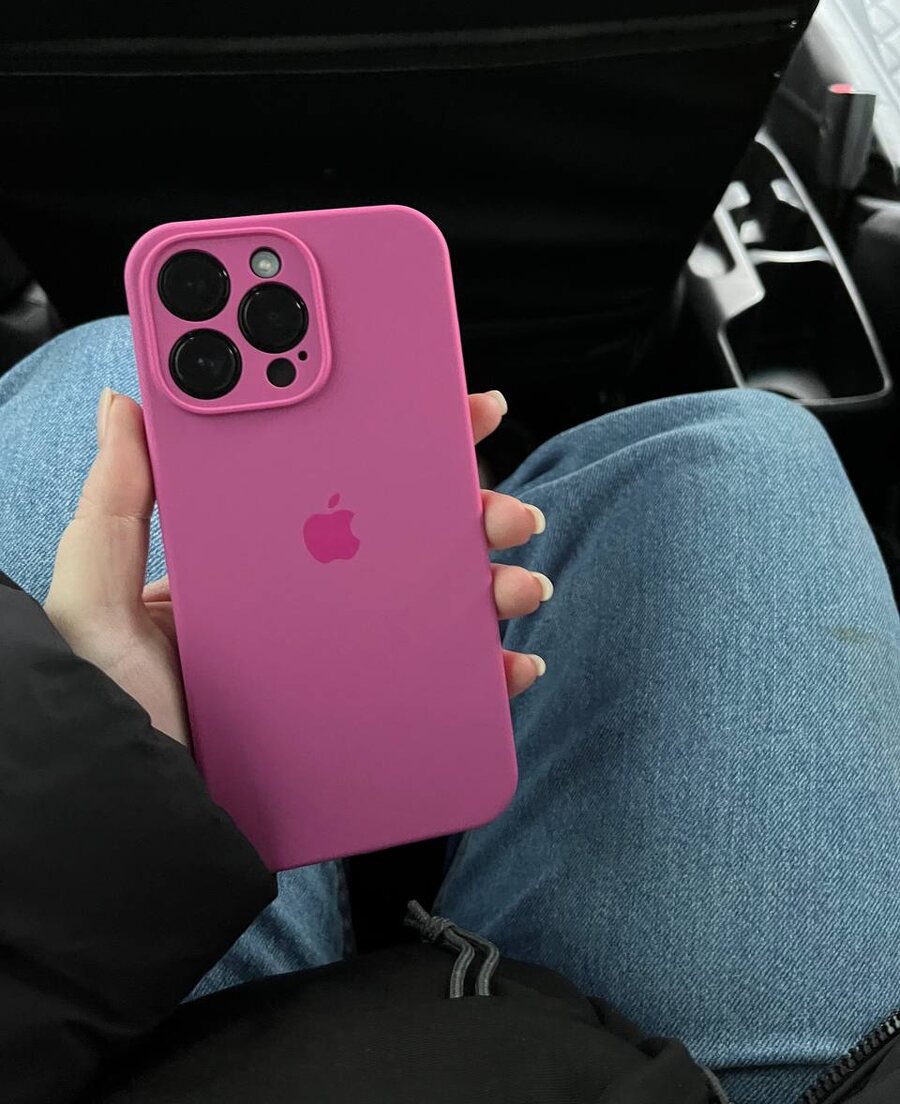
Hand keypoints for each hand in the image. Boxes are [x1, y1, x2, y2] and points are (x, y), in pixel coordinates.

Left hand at [44, 388, 549, 746]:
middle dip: (473, 515)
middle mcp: (312, 606)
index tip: (453, 411)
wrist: (127, 816)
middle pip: (409, 544)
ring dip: (494, 587)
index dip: (404, 443)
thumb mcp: (100, 595)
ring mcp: (343, 665)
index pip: (342, 485)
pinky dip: (490, 674)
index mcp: (262, 563)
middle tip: (500, 507)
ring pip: (438, 610)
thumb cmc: (104, 706)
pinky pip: (440, 690)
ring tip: (517, 582)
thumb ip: (118, 500)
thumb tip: (130, 400)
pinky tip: (510, 663)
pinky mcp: (363, 723)